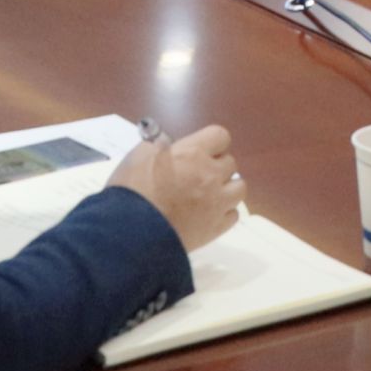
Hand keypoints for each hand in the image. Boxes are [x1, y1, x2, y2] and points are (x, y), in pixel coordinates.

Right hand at [108, 123, 244, 250]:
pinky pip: (234, 215)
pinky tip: (207, 215)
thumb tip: (169, 144)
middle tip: (198, 176)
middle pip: (230, 163)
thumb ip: (160, 146)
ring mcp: (217, 203)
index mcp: (193, 153)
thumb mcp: (139, 155)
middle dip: (216, 166)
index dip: (211, 143)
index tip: (199, 152)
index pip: (220, 136)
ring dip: (226, 188)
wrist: (132, 233)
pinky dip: (224, 213)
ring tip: (207, 196)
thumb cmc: (131, 190)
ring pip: (239, 188)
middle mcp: (211, 175)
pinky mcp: (217, 228)